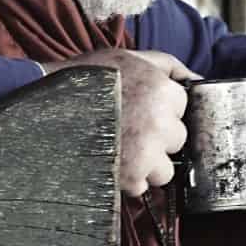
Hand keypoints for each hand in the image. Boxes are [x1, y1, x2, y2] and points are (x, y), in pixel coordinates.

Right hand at [43, 49, 201, 196]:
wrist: (45, 104)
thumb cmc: (86, 77)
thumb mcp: (130, 58)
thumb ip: (170, 66)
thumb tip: (200, 81)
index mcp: (163, 91)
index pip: (182, 108)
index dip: (162, 108)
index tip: (141, 108)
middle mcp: (160, 123)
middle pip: (177, 139)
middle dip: (158, 136)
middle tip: (129, 127)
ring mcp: (145, 152)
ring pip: (166, 169)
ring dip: (147, 163)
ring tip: (121, 147)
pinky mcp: (128, 176)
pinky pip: (143, 187)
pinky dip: (129, 179)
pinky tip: (111, 160)